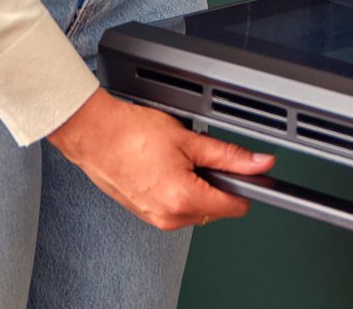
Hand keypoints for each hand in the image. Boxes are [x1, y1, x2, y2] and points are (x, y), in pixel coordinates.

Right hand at [47, 89, 273, 230]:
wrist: (94, 135)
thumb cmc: (131, 134)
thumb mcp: (189, 139)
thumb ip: (229, 155)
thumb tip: (259, 163)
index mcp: (184, 199)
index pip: (235, 206)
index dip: (244, 185)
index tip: (244, 171)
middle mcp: (171, 217)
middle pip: (216, 209)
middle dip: (216, 184)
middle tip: (198, 155)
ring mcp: (157, 219)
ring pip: (197, 209)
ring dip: (197, 187)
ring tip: (177, 160)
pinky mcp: (146, 215)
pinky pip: (176, 209)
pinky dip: (179, 191)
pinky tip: (165, 168)